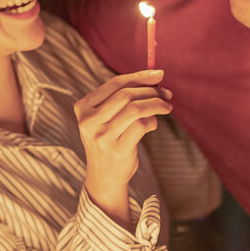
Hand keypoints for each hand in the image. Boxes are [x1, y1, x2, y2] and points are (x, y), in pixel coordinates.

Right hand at [73, 70, 171, 227]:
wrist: (104, 176)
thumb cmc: (109, 140)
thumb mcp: (105, 117)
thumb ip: (122, 98)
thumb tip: (155, 76)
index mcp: (83, 107)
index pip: (115, 84)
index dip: (139, 76)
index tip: (159, 74)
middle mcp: (89, 121)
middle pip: (126, 95)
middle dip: (151, 91)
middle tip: (166, 93)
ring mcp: (102, 136)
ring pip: (135, 109)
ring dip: (156, 104)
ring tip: (166, 106)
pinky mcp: (118, 149)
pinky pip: (142, 126)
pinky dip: (152, 121)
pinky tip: (153, 124)